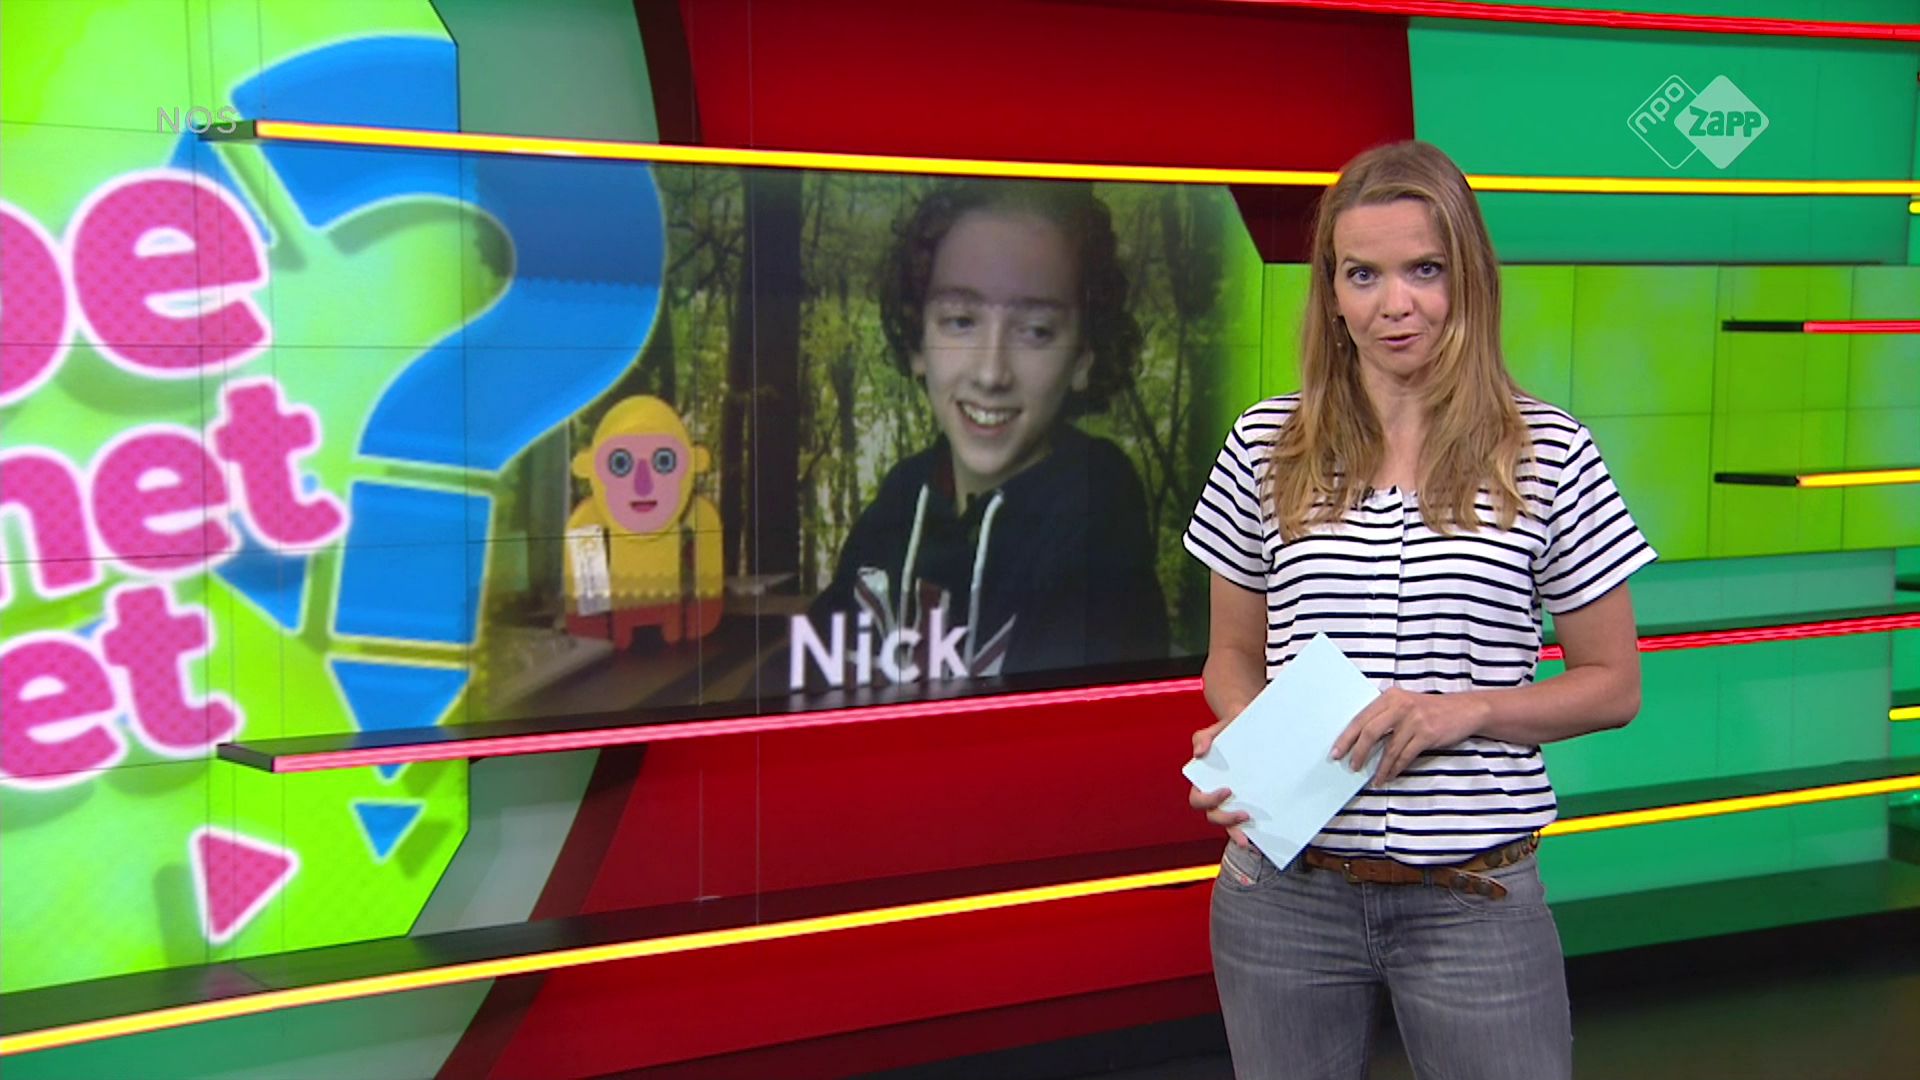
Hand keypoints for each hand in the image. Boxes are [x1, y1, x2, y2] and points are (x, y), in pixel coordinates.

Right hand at [1190, 717, 1250, 846]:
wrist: (1246, 726)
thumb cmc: (1226, 730)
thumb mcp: (1213, 731)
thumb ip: (1202, 739)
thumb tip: (1199, 754)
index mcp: (1203, 783)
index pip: (1198, 799)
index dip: (1209, 800)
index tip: (1227, 790)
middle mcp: (1215, 797)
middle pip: (1213, 817)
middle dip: (1226, 820)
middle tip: (1244, 814)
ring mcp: (1231, 803)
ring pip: (1228, 826)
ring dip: (1237, 833)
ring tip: (1250, 838)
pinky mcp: (1247, 803)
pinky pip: (1246, 823)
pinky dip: (1251, 833)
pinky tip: (1262, 839)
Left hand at [1330, 688, 1489, 784]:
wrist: (1464, 710)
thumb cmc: (1429, 710)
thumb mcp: (1404, 705)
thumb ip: (1384, 717)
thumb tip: (1357, 742)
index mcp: (1389, 697)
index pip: (1361, 718)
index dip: (1346, 738)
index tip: (1335, 753)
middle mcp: (1400, 706)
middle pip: (1370, 732)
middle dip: (1357, 752)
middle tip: (1351, 767)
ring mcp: (1414, 720)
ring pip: (1389, 749)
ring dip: (1379, 768)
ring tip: (1373, 779)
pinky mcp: (1427, 734)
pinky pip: (1405, 756)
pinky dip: (1395, 769)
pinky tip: (1389, 776)